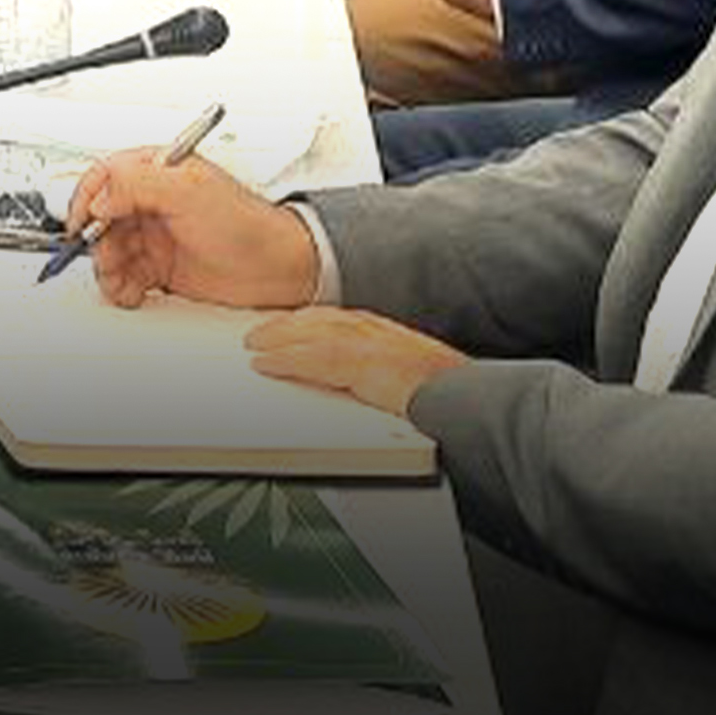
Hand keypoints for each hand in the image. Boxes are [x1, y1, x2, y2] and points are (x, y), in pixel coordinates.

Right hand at [61, 152, 319, 310]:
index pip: (105, 177)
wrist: (279, 269)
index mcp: (157, 172)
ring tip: (121, 282)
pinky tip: (132, 294)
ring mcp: (156, 236)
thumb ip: (137, 185)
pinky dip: (121, 288)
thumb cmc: (248, 224)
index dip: (87, 199)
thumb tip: (99, 198)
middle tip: (109, 258)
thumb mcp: (189, 192)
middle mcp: (152, 202)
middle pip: (101, 218)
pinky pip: (125, 277)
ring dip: (107, 269)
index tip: (84, 223)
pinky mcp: (161, 268)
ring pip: (110, 250)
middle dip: (98, 241)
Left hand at [244, 307, 467, 418]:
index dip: (304, 322)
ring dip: (277, 339)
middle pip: (317, 319)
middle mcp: (372, 329)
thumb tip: (357, 376)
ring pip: (309, 334)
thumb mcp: (404, 370)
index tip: (283, 326)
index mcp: (382, 329)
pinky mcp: (361, 363)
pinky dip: (285, 360)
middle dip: (284, 326)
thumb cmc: (440, 389)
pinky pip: (312, 359)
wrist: (461, 396)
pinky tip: (265, 365)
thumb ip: (378, 366)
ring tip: (254, 346)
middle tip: (257, 334)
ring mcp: (367, 343)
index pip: (334, 318)